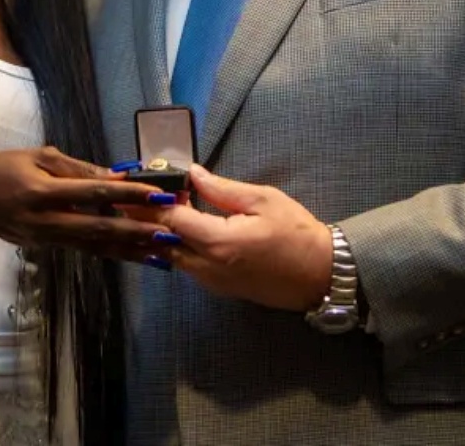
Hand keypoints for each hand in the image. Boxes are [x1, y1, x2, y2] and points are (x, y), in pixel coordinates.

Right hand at [0, 147, 173, 261]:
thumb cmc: (2, 168)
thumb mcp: (39, 156)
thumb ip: (78, 168)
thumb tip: (117, 177)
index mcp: (44, 191)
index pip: (94, 193)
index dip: (128, 196)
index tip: (159, 196)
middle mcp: (47, 220)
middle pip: (100, 229)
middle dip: (137, 233)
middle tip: (171, 233)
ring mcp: (47, 239)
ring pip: (95, 247)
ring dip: (130, 250)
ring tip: (162, 253)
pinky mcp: (48, 248)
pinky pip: (85, 250)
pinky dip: (113, 253)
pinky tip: (135, 256)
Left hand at [155, 165, 333, 311]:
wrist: (322, 275)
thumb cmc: (296, 233)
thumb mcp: (263, 200)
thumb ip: (222, 189)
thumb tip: (193, 175)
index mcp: (218, 243)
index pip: (171, 220)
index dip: (156, 202)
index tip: (149, 185)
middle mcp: (208, 267)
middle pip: (164, 242)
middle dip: (151, 219)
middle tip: (142, 196)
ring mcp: (213, 282)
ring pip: (172, 257)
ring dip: (163, 234)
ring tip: (161, 209)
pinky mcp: (219, 289)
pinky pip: (187, 267)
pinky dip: (177, 247)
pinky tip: (181, 229)